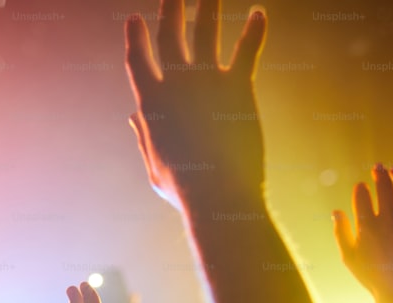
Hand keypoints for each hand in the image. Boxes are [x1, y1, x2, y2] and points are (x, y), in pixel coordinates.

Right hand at [125, 0, 266, 207]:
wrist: (217, 193)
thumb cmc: (185, 191)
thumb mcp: (155, 169)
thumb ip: (144, 138)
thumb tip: (132, 116)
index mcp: (150, 104)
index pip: (137, 61)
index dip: (136, 39)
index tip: (135, 19)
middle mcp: (174, 84)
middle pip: (170, 35)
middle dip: (170, 9)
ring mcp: (205, 81)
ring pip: (205, 32)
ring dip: (208, 6)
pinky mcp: (237, 86)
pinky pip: (246, 51)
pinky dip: (254, 31)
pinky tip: (260, 13)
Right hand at [332, 165, 392, 302]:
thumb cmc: (371, 276)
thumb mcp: (349, 257)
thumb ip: (341, 233)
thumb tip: (335, 211)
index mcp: (366, 226)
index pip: (361, 196)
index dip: (360, 188)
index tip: (361, 188)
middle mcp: (387, 220)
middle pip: (383, 187)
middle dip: (379, 174)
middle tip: (378, 168)